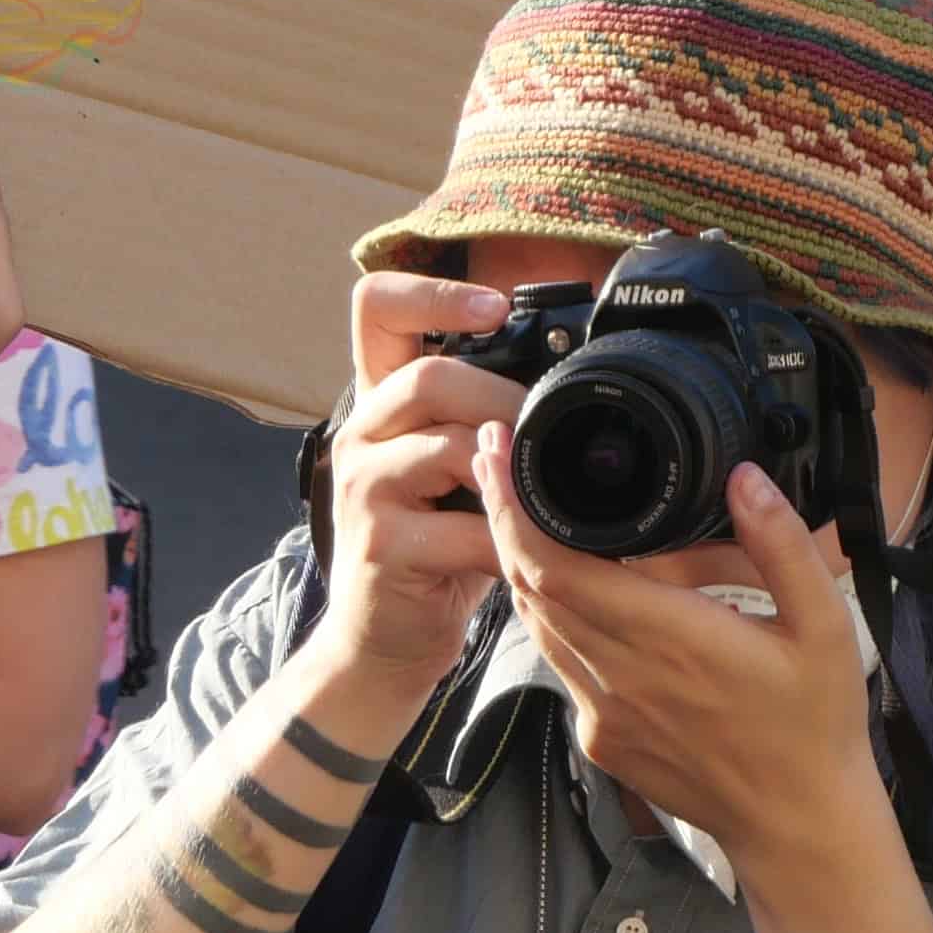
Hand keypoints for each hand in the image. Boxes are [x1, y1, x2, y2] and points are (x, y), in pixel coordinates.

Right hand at [306, 272, 522, 711]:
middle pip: (428, 375)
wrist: (383, 640)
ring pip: (446, 444)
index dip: (434, 292)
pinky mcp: (381, 544)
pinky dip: (511, 538)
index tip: (495, 308)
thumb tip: (573, 376)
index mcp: (380, 404)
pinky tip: (529, 551)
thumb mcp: (453, 471)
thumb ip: (483, 421)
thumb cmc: (433, 549)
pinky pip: (463, 525)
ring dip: (514, 470)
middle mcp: (359, 433)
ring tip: (547, 498)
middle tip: (548, 437)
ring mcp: (362, 487)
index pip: (377, 307)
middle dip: (506, 401)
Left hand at [473, 421, 895, 898]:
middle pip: (527, 585)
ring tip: (520, 511)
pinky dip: (551, 617)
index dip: (514, 510)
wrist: (797, 824)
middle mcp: (621, 675)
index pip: (555, 566)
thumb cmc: (814, 726)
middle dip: (503, 518)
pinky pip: (558, 663)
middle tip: (497, 461)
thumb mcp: (824, 627)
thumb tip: (744, 478)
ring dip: (520, 565)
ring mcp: (602, 711)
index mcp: (670, 640)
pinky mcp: (598, 737)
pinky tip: (569, 589)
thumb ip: (783, 547)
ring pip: (535, 623)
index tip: (501, 455)